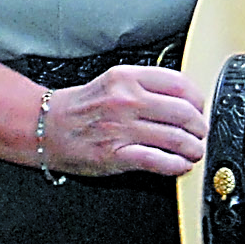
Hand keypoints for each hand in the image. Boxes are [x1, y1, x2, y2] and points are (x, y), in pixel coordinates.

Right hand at [40, 66, 207, 178]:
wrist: (44, 127)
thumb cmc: (78, 108)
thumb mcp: (112, 83)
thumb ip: (144, 87)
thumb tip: (182, 101)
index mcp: (126, 78)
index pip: (179, 84)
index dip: (198, 100)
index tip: (200, 109)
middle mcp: (125, 100)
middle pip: (184, 112)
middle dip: (200, 128)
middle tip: (200, 134)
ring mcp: (121, 128)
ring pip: (176, 138)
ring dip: (193, 149)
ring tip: (194, 152)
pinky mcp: (116, 154)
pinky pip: (158, 161)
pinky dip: (176, 166)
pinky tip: (179, 165)